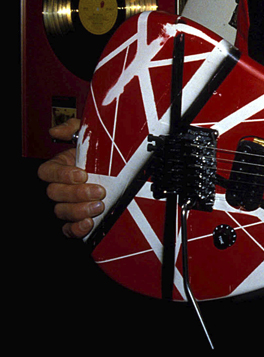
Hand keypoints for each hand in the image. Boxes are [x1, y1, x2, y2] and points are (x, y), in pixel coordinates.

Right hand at [38, 120, 106, 237]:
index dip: (62, 174)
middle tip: (99, 191)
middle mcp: (61, 186)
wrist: (121, 168)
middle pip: (55, 193)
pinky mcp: (76, 219)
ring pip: (61, 211)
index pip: (48, 172)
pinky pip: (68, 228)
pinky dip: (76, 229)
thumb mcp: (90, 134)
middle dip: (77, 194)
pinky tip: (88, 223)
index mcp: (61, 166)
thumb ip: (73, 128)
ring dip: (79, 210)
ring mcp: (68, 203)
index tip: (82, 174)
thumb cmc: (102, 151)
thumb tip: (56, 130)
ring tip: (98, 206)